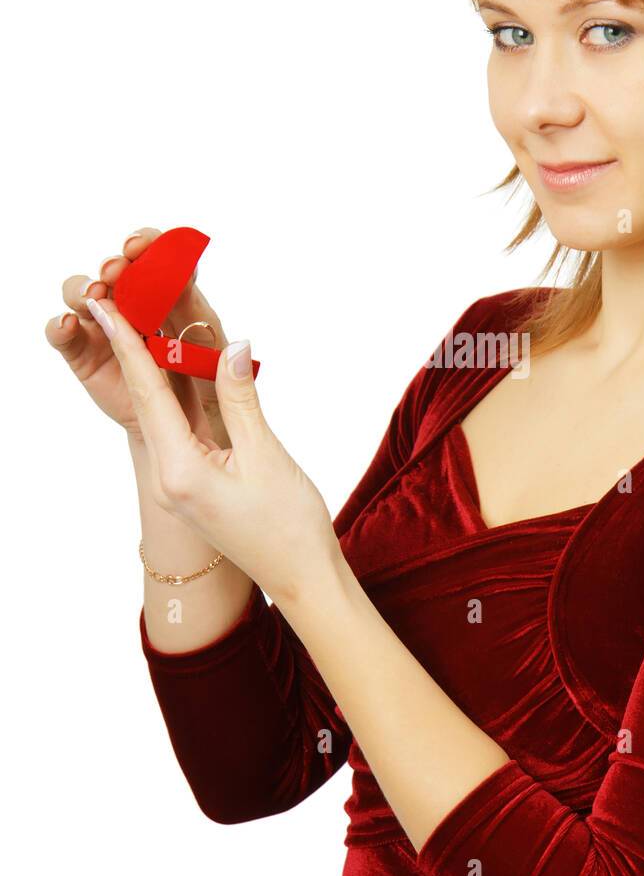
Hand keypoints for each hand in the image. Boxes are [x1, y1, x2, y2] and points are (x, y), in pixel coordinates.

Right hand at [45, 226, 230, 447]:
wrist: (182, 430)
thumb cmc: (207, 395)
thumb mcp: (219, 377)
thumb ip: (223, 361)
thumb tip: (239, 349)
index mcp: (175, 298)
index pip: (162, 259)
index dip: (150, 245)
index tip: (141, 245)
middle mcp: (137, 305)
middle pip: (120, 270)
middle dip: (116, 264)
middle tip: (116, 270)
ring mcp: (108, 327)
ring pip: (86, 293)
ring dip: (85, 287)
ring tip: (92, 295)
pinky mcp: (84, 354)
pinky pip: (65, 334)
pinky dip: (61, 325)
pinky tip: (68, 323)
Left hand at [83, 290, 342, 608]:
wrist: (302, 577)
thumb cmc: (289, 526)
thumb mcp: (265, 454)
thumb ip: (241, 398)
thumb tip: (230, 345)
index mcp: (180, 471)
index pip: (150, 394)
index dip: (130, 345)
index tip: (110, 307)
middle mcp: (170, 477)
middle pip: (147, 400)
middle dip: (134, 348)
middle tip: (121, 299)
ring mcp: (179, 483)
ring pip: (162, 413)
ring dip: (154, 369)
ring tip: (143, 321)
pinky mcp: (194, 484)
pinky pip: (179, 429)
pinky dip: (175, 395)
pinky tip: (174, 368)